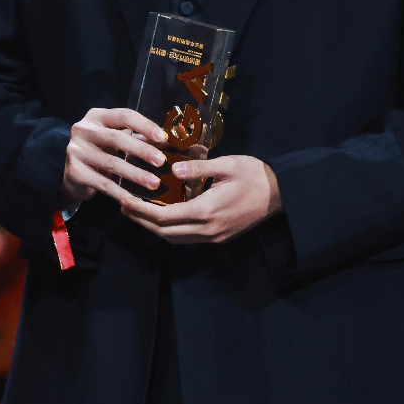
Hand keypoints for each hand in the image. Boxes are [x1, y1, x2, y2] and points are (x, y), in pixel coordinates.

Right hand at [62, 108, 167, 206]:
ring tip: (154, 184)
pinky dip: (121, 191)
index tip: (163, 137)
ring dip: (136, 174)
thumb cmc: (101, 151)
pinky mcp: (74, 172)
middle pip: (116, 138)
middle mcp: (83, 129)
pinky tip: (135, 199)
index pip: (124, 115)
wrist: (71, 172)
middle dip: (141, 150)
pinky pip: (103, 184)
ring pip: (111, 163)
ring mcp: (76, 151)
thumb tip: (169, 141)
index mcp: (97, 116)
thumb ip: (139, 137)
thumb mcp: (117, 139)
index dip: (144, 125)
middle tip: (161, 161)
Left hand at [119, 154, 282, 243]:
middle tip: (123, 206)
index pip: (165, 216)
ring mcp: (214, 237)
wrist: (281, 194)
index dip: (141, 210)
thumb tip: (171, 168)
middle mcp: (207, 230)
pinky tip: (163, 217)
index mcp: (207, 210)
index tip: (124, 200)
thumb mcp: (227, 164)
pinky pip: (187, 238)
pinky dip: (170, 230)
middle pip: (165, 232)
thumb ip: (197, 168)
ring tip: (138, 212)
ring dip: (154, 227)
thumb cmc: (254, 174)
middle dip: (142, 220)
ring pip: (175, 238)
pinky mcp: (219, 237)